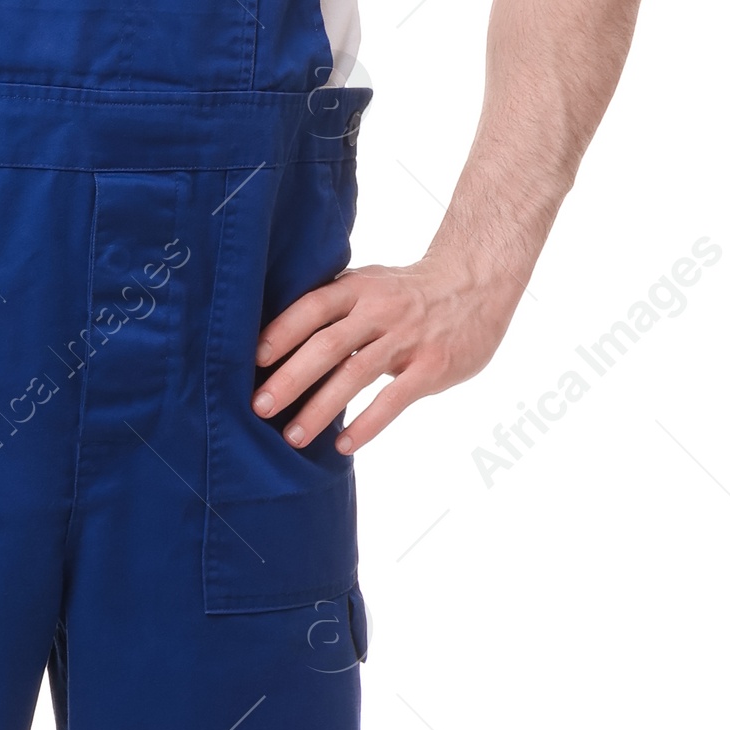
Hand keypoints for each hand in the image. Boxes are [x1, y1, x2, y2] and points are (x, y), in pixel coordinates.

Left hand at [253, 258, 518, 456]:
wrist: (476, 284)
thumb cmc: (407, 292)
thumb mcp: (369, 284)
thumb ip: (331, 305)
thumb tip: (273, 339)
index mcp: (358, 288)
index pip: (312, 307)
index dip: (281, 332)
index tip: (253, 360)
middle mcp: (380, 311)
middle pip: (327, 345)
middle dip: (290, 378)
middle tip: (260, 407)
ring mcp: (407, 339)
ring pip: (356, 375)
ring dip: (321, 408)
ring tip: (293, 437)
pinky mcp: (433, 366)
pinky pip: (394, 399)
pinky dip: (368, 424)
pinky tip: (343, 445)